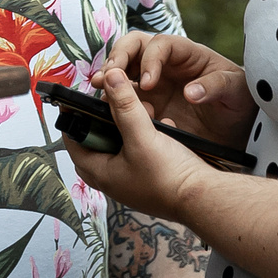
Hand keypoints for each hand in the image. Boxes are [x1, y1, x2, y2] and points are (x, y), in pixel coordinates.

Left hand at [64, 62, 212, 222]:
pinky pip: (142, 154)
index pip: (73, 141)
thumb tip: (110, 78)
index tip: (76, 100)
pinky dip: (149, 139)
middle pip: (97, 143)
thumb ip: (124, 105)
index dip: (73, 118)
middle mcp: (114, 181)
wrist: (204, 199)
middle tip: (112, 106)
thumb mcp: (143, 135)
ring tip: (143, 114)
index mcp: (101, 173)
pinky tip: (164, 129)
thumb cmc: (170, 176)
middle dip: (105, 121)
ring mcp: (133, 183)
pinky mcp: (151, 181)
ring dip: (130, 128)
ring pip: (122, 147)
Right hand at [103, 30, 253, 148]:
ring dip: (109, 74)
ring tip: (99, 88)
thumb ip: (216, 87)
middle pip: (133, 46)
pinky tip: (106, 105)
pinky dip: (112, 95)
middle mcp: (165, 62)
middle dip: (118, 57)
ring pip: (122, 66)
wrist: (236, 128)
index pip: (161, 44)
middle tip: (109, 77)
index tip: (148, 82)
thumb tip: (191, 92)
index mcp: (187, 53)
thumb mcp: (237, 92)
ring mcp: (153, 79)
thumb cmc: (239, 101)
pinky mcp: (146, 99)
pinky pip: (123, 92)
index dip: (151, 59)